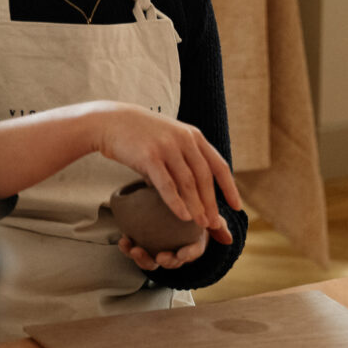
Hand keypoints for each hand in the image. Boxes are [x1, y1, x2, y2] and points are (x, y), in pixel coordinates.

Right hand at [94, 103, 243, 230]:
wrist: (110, 121)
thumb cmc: (141, 136)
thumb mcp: (170, 139)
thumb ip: (184, 161)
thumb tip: (192, 191)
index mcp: (193, 136)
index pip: (219, 165)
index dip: (229, 187)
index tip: (237, 207)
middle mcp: (184, 140)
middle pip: (205, 177)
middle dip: (212, 203)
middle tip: (216, 224)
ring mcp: (167, 147)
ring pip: (188, 183)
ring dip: (197, 206)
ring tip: (202, 225)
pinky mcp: (149, 156)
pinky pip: (167, 184)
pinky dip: (177, 202)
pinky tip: (183, 217)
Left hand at [117, 216, 232, 271]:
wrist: (177, 205)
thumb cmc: (195, 213)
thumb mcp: (209, 217)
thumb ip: (218, 225)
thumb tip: (229, 238)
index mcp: (191, 246)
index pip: (191, 253)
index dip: (187, 255)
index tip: (182, 253)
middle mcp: (174, 251)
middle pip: (169, 261)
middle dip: (163, 262)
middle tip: (158, 257)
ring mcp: (157, 249)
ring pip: (150, 260)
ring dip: (141, 258)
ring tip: (133, 249)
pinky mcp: (143, 243)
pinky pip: (135, 248)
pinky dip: (128, 247)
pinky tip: (123, 239)